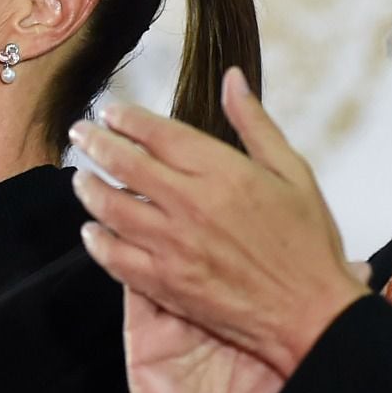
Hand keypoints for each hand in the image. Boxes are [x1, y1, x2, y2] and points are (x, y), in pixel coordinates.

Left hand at [70, 70, 366, 376]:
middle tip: (79, 131)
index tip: (110, 111)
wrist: (311, 314)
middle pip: (124, 164)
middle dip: (95, 142)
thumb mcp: (294, 172)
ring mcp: (173, 246)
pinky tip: (91, 231)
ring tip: (81, 177)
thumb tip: (231, 78)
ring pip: (111, 208)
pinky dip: (97, 242)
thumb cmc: (308, 243)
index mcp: (222, 172)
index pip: (158, 134)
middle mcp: (191, 204)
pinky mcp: (165, 283)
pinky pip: (115, 258)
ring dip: (89, 188)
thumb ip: (255, 124)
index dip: (127, 118)